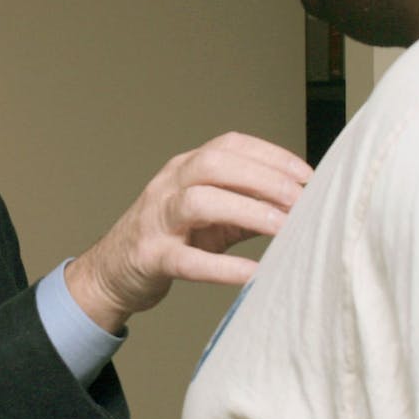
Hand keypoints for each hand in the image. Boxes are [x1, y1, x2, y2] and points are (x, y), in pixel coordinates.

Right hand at [66, 132, 311, 332]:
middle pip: (215, 164)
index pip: (230, 145)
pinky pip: (188, 260)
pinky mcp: (152, 257)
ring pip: (199, 202)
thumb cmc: (169, 239)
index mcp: (185, 168)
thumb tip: (297, 204)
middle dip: (263, 178)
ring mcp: (157, 220)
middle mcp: (169, 185)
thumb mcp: (209, 215)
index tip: (307, 175)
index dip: (271, 155)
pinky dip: (223, 267)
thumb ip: (247, 205)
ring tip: (284, 229)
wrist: (111, 272)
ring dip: (248, 212)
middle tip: (300, 200)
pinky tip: (253, 273)